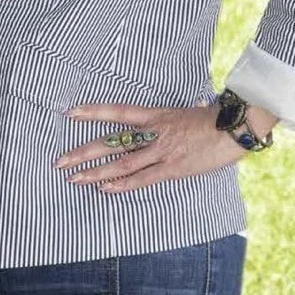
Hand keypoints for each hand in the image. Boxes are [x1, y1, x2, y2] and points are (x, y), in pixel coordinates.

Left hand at [53, 99, 266, 192]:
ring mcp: (162, 151)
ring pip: (121, 163)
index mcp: (156, 114)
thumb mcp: (192, 111)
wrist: (234, 127)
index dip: (93, 112)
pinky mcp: (172, 168)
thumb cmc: (215, 118)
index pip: (117, 111)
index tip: (71, 113)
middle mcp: (154, 132)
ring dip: (96, 172)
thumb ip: (183, 113)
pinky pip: (142, 179)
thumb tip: (194, 106)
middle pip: (111, 141)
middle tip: (60, 161)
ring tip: (75, 178)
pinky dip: (122, 185)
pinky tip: (105, 189)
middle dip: (83, 151)